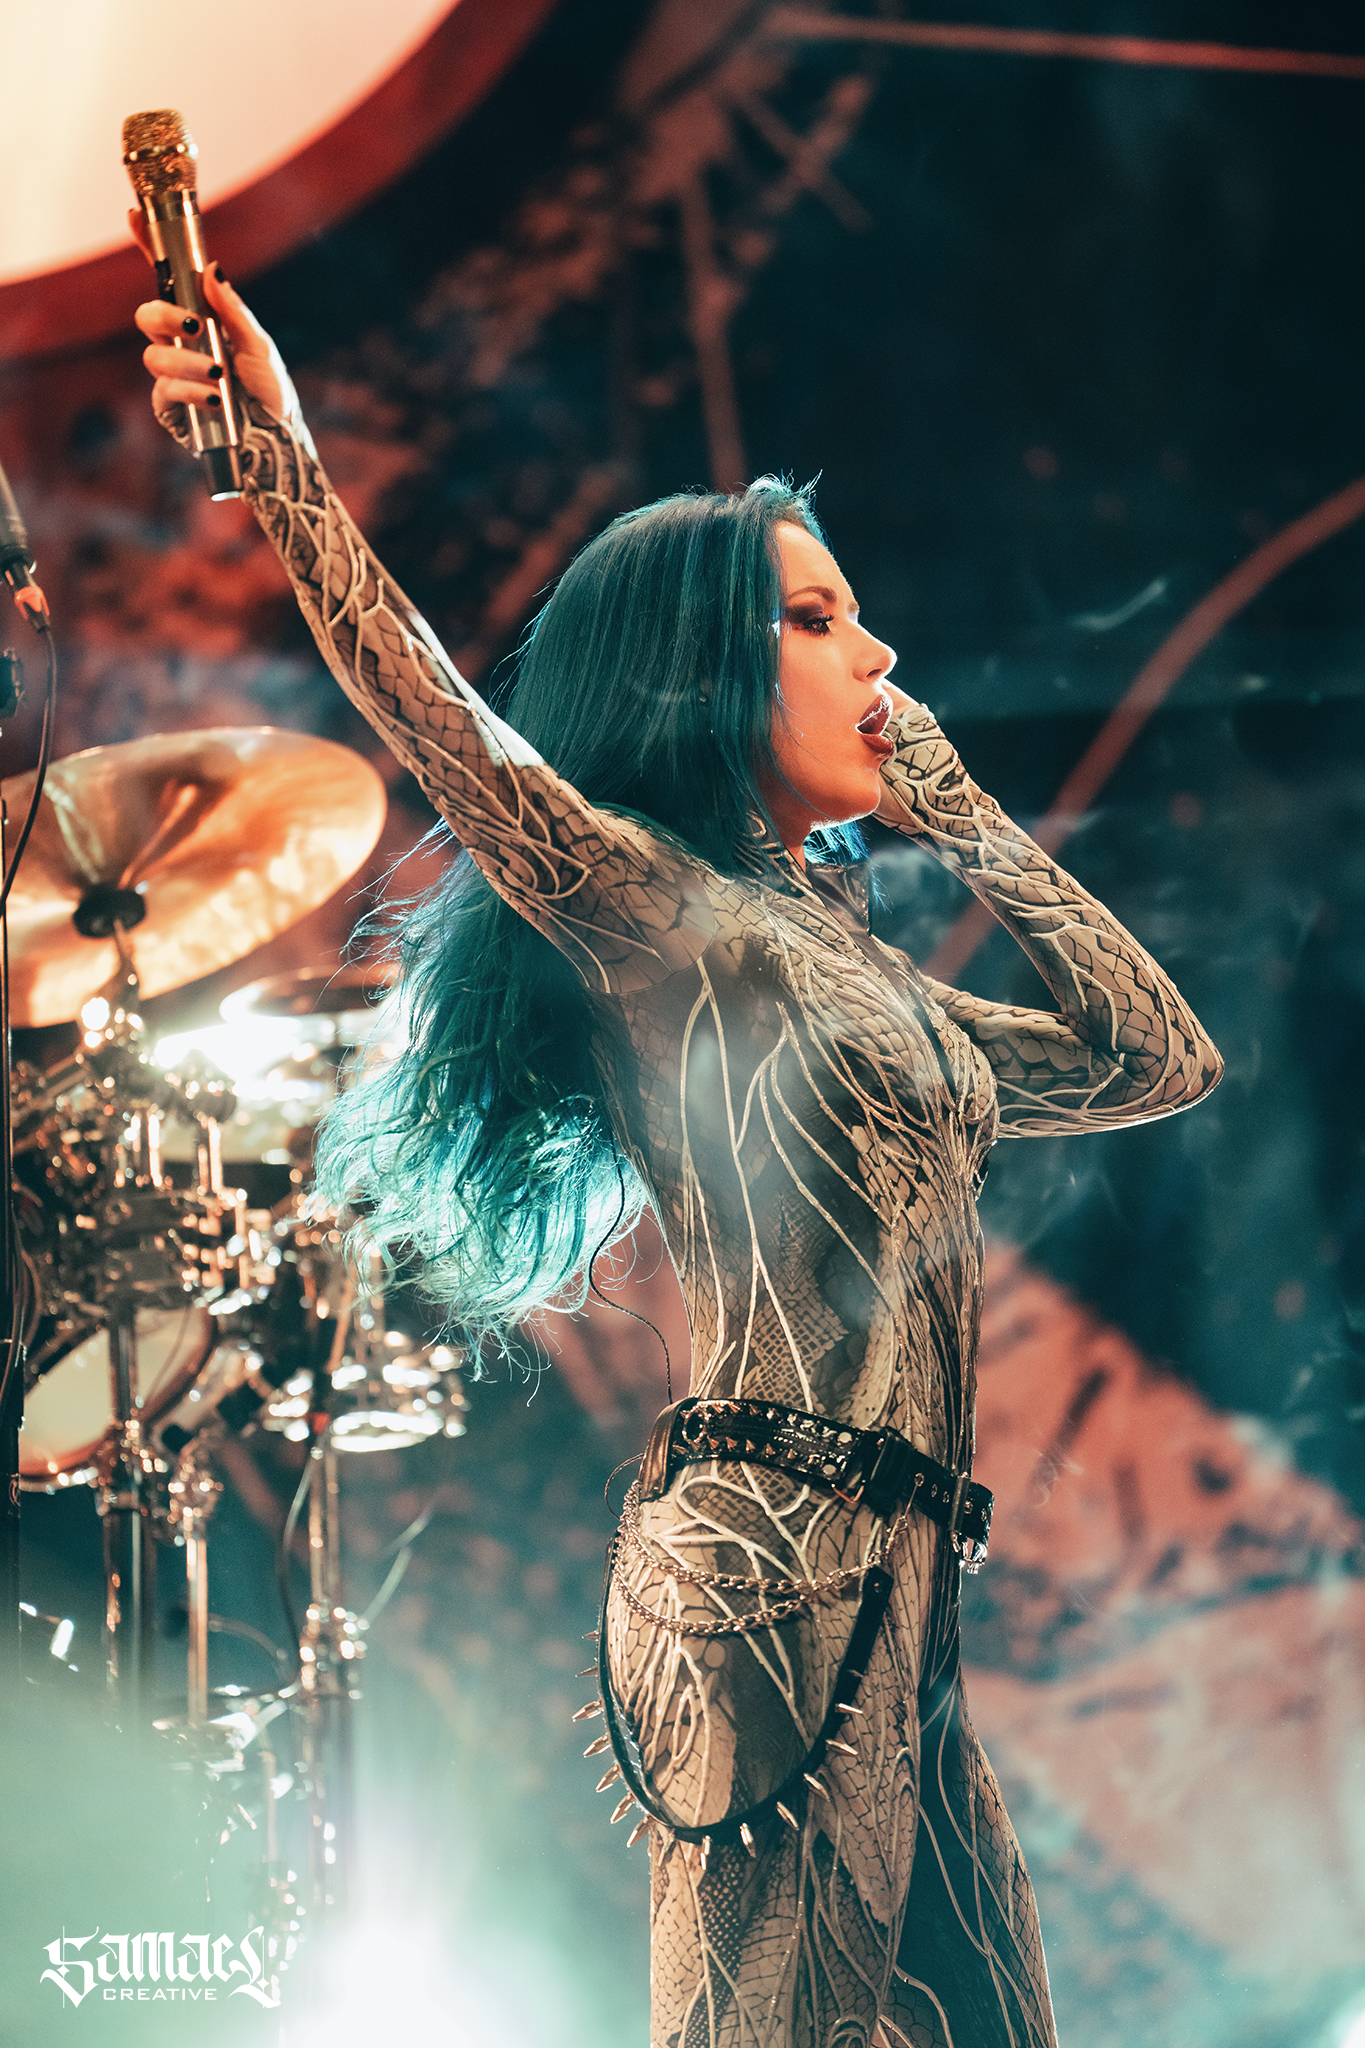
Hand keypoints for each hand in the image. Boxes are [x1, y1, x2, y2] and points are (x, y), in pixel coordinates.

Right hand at [131, 209, 290, 431]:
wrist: (278, 440)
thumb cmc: (272, 391)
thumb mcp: (260, 346)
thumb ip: (233, 311)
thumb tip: (212, 270)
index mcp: (200, 321)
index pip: (169, 282)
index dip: (148, 248)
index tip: (135, 218)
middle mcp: (181, 344)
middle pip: (147, 317)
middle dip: (164, 317)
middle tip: (194, 326)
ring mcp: (174, 376)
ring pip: (153, 356)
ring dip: (186, 363)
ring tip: (219, 375)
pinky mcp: (171, 408)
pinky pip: (164, 392)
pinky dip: (190, 391)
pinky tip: (215, 398)